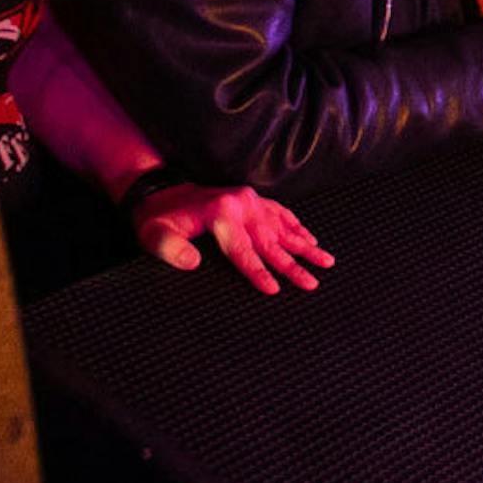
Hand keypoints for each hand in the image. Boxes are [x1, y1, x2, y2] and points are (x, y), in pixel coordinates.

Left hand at [134, 182, 331, 295]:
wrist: (161, 191)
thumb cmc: (158, 218)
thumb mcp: (155, 235)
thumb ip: (171, 249)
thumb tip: (193, 263)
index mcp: (222, 212)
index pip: (244, 250)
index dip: (259, 272)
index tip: (274, 290)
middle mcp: (242, 204)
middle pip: (271, 241)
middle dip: (293, 265)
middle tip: (312, 283)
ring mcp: (250, 200)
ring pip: (283, 228)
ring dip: (305, 246)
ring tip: (326, 261)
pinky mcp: (252, 199)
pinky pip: (281, 214)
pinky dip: (298, 227)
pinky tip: (310, 238)